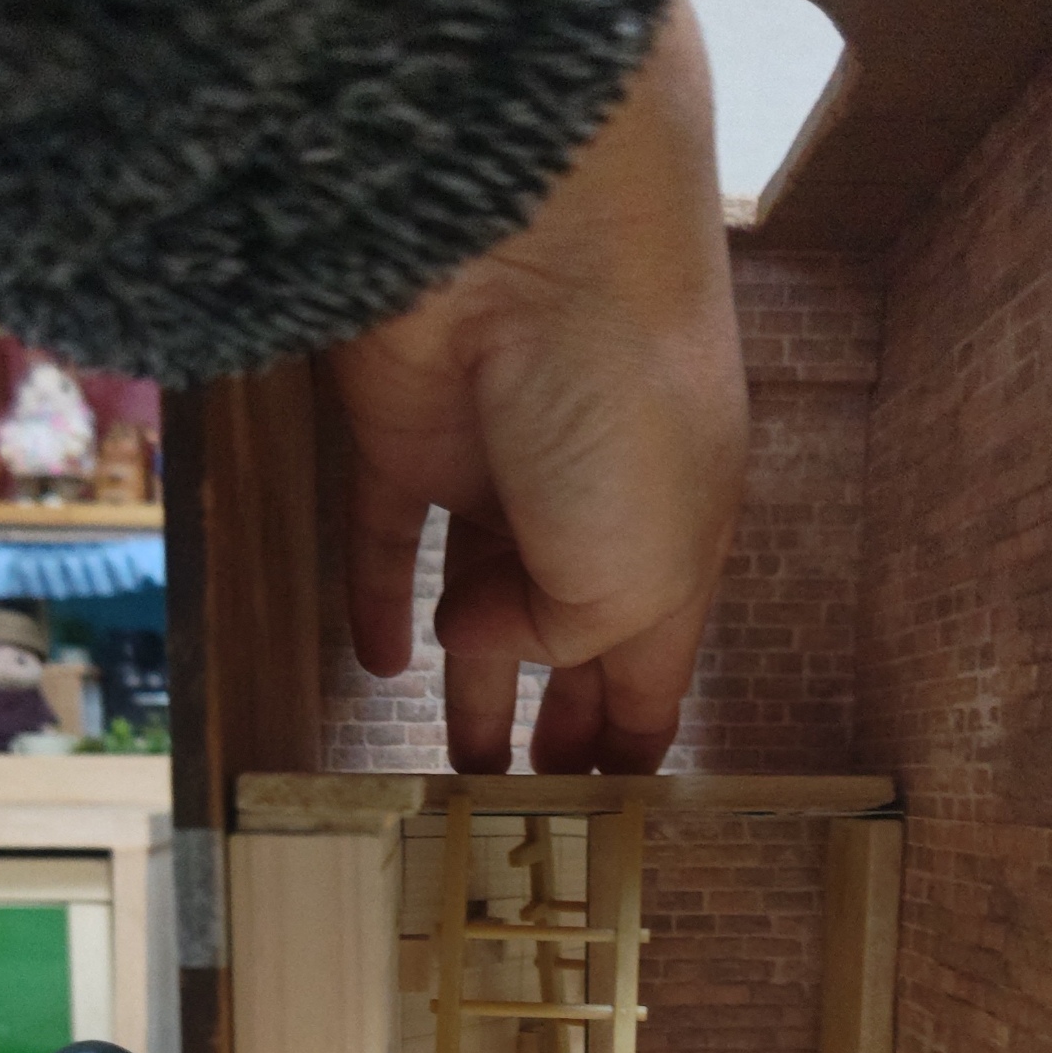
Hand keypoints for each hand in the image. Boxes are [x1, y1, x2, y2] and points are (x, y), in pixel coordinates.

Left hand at [324, 0, 746, 774]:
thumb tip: (483, 645)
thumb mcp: (640, 570)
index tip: (614, 809)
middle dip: (560, 719)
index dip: (636, 737)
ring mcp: (495, 471)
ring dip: (472, 678)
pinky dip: (379, 598)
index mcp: (675, 543)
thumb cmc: (624, 411)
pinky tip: (376, 664)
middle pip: (570, 637)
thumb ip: (568, 641)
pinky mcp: (402, 438)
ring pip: (478, 600)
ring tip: (458, 763)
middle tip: (533, 806)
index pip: (657, 664)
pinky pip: (386, 538)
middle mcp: (590, 509)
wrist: (533, 242)